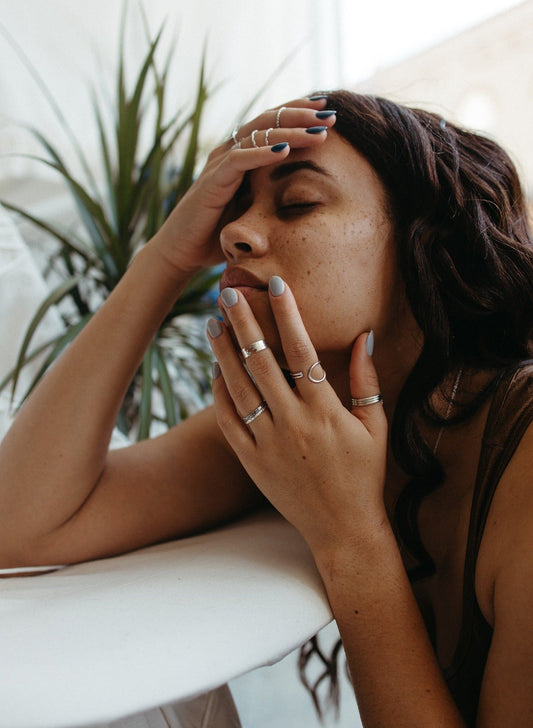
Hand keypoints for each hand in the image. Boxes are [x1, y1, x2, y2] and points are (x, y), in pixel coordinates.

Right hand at [151, 97, 335, 274]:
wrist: (183, 251)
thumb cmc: (218, 231)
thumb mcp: (254, 207)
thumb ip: (272, 192)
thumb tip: (309, 191)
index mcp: (241, 153)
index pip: (274, 123)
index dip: (300, 113)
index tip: (329, 111)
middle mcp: (230, 151)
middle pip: (269, 120)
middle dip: (302, 115)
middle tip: (331, 113)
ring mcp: (219, 163)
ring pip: (258, 136)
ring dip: (291, 132)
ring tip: (319, 132)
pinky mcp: (212, 181)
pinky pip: (239, 160)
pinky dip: (262, 154)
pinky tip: (285, 151)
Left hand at [207, 277, 388, 556]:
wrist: (343, 530)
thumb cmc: (365, 475)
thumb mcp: (376, 427)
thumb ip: (366, 380)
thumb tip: (364, 336)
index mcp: (326, 411)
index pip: (303, 351)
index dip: (288, 315)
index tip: (277, 285)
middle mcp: (293, 423)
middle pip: (261, 362)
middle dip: (243, 323)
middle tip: (227, 292)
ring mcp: (268, 443)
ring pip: (238, 388)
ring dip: (222, 353)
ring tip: (212, 322)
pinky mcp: (252, 462)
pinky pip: (229, 421)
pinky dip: (220, 394)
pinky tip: (214, 370)